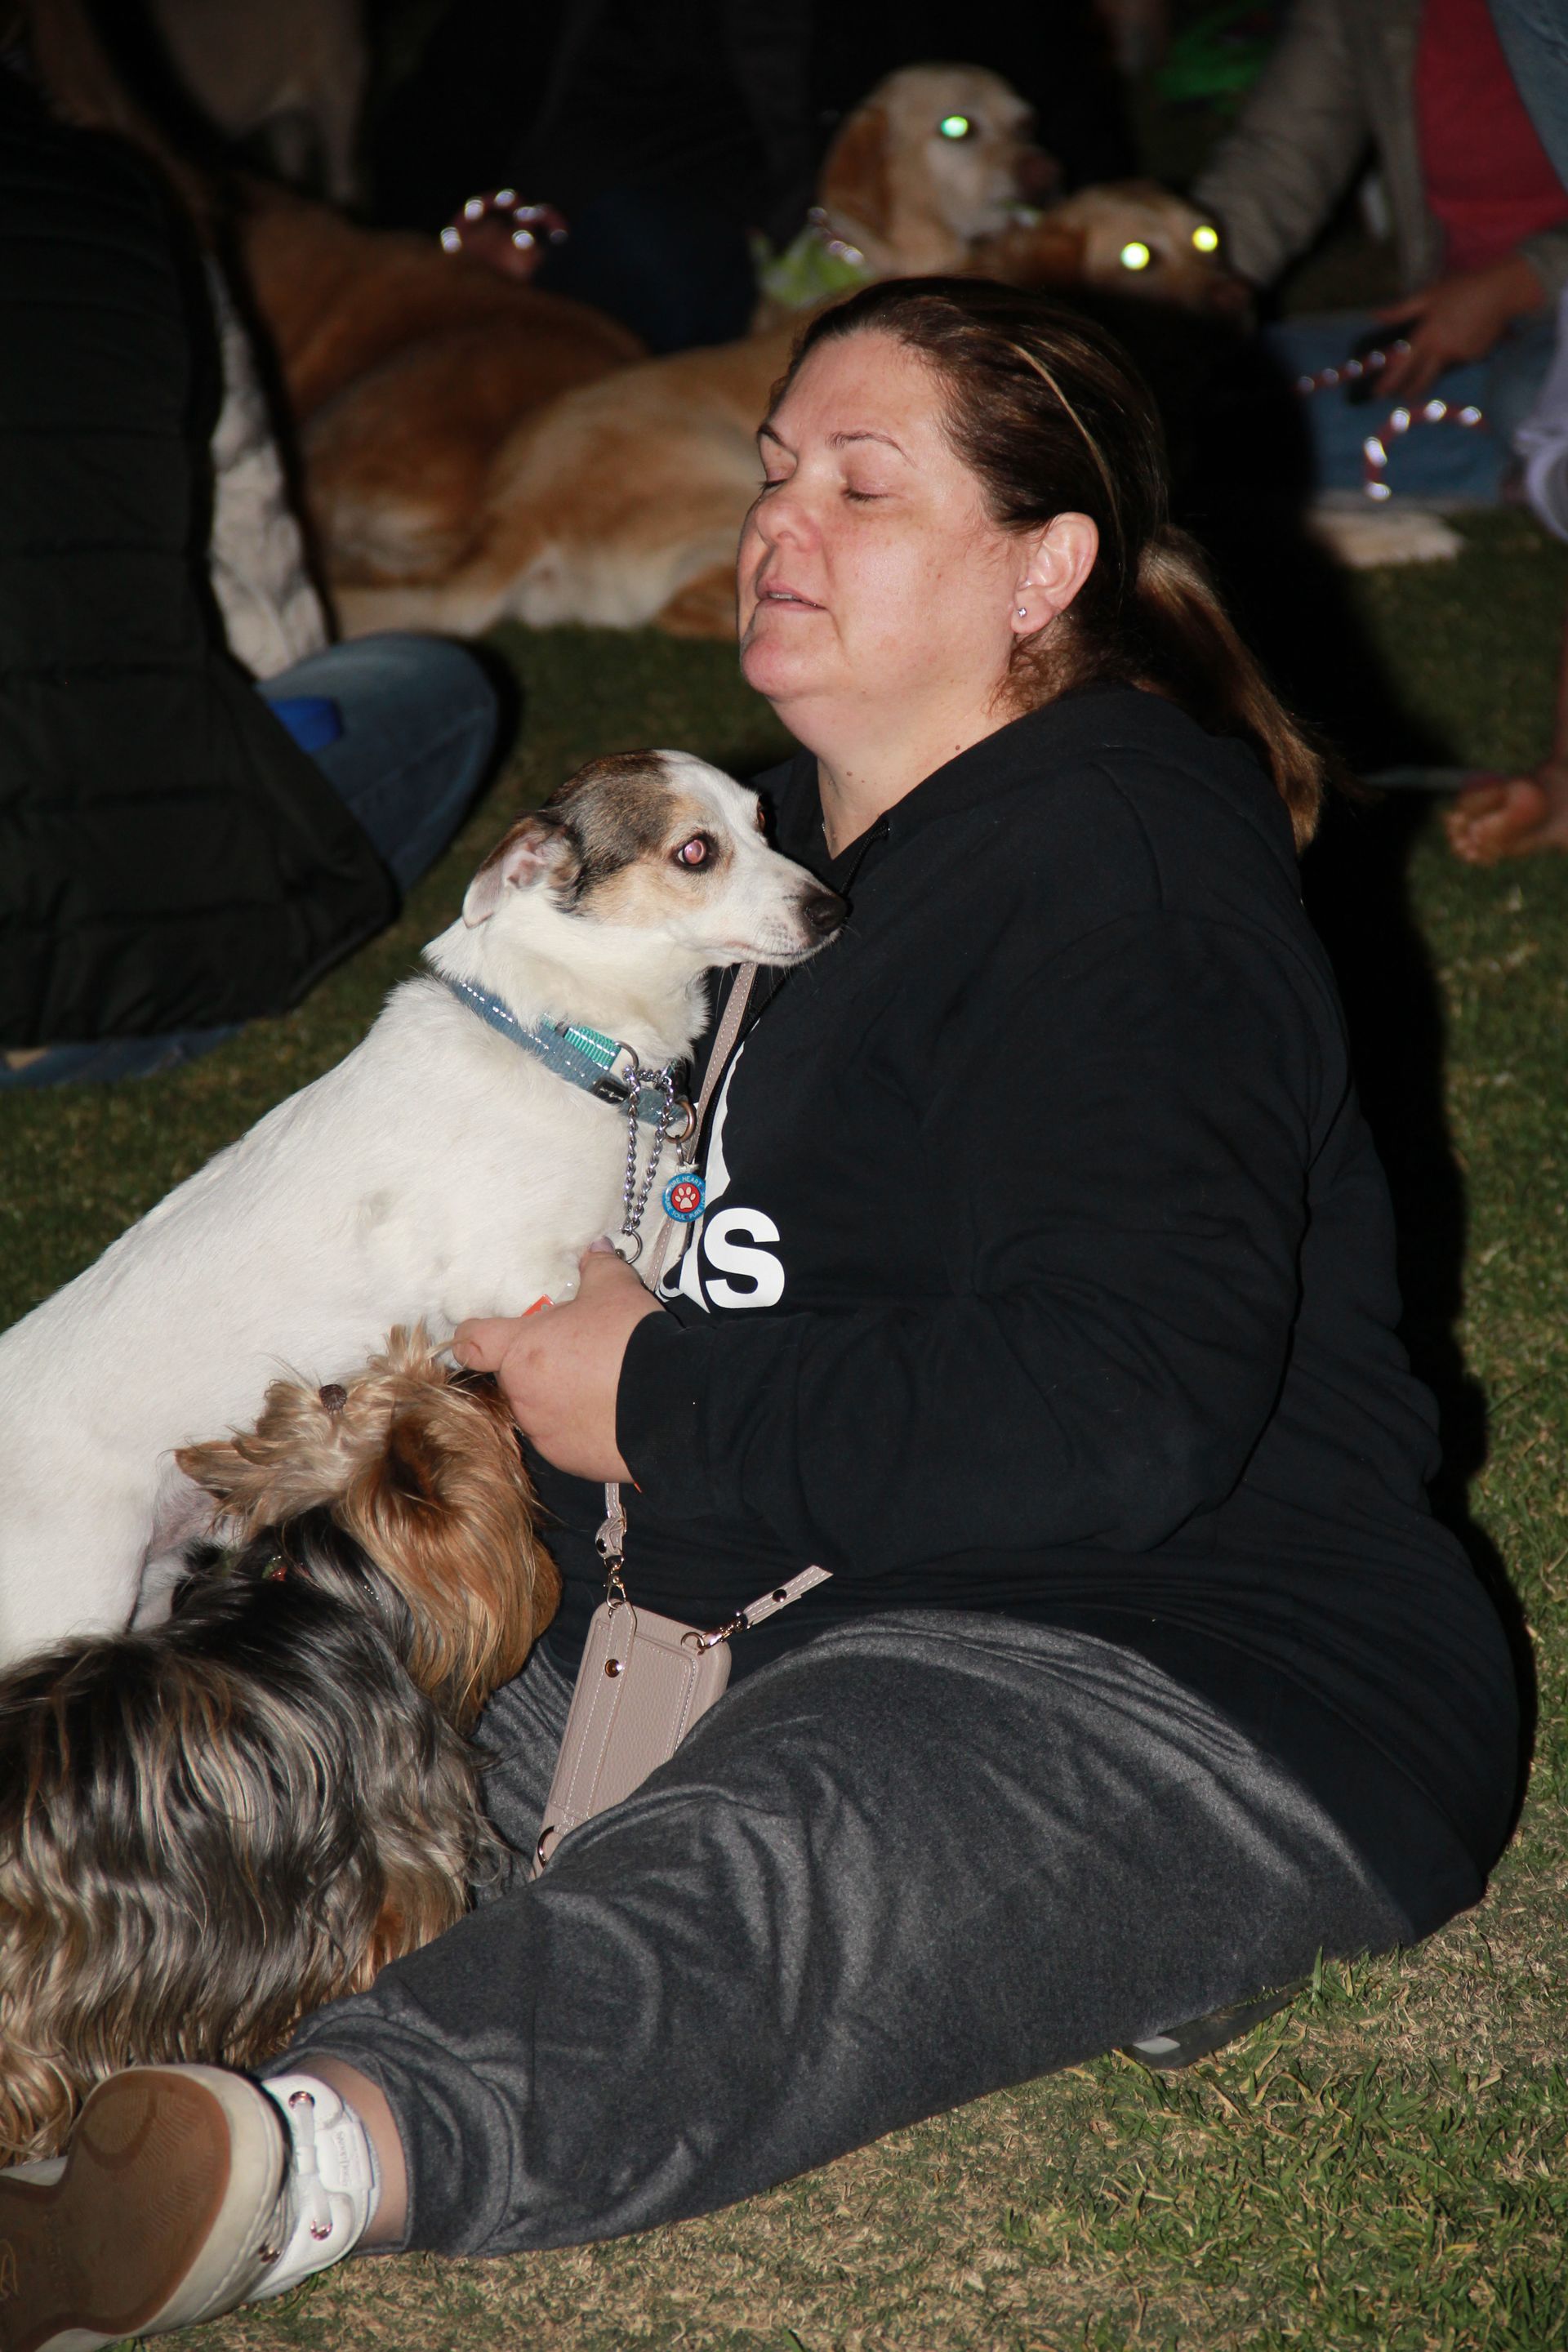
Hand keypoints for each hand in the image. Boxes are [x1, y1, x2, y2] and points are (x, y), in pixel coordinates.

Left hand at [453, 1240, 662, 1479]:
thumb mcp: (616, 1289)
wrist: (669, 1403)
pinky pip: (562, 1440)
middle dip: (534, 1367)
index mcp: (521, 1349)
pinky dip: (576, 1429)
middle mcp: (521, 1394)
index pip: (471, 1342)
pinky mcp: (566, 1460)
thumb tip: (595, 1249)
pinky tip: (607, 1416)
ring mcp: (541, 1431)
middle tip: (572, 1356)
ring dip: (555, 1399)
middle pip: (512, 1377)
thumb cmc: (630, 1340)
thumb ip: (598, 1267)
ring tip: (595, 1389)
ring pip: (536, 1410)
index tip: (481, 1335)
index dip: (473, 1336)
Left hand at [1376, 253, 1544, 403]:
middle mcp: (1441, 351)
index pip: (1402, 366)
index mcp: (1426, 336)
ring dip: (1436, 365)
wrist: (1501, 291)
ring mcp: (1460, 357)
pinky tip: (1465, 334)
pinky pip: (1460, 358)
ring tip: (1442, 346)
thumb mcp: (1429, 295)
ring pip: (1442, 367)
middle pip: (1422, 380)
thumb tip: (1376, 317)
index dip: (1389, 382)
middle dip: (1410, 390)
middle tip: (1402, 395)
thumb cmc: (1462, 289)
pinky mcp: (1475, 357)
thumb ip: (1402, 310)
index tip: (1379, 393)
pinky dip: (1458, 351)